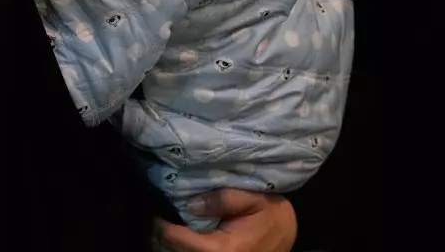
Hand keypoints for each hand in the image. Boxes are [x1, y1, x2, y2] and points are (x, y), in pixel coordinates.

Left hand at [154, 190, 295, 251]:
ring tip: (166, 223)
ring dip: (168, 243)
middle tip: (159, 213)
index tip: (157, 210)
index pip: (179, 241)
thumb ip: (223, 199)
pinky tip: (179, 232)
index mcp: (224, 248)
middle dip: (161, 235)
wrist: (287, 234)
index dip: (162, 226)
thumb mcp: (253, 198)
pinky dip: (179, 246)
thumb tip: (191, 204)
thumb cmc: (271, 214)